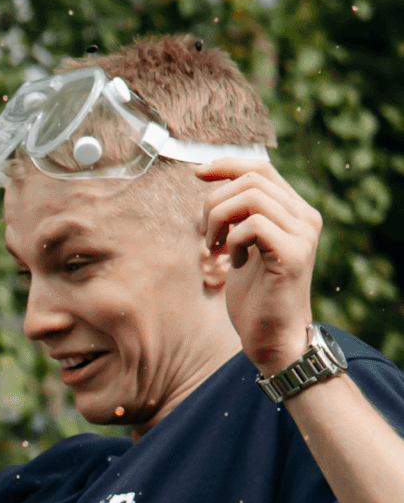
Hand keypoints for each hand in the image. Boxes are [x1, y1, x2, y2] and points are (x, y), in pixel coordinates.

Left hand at [201, 156, 321, 376]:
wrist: (272, 337)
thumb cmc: (254, 296)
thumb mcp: (243, 247)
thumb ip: (239, 217)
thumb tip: (211, 182)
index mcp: (295, 211)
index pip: (262, 169)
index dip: (227, 165)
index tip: (197, 174)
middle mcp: (305, 217)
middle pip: (253, 179)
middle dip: (215, 202)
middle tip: (207, 236)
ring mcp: (303, 234)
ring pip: (251, 198)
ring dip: (219, 221)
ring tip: (216, 249)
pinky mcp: (294, 254)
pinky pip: (253, 226)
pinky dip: (233, 241)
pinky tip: (235, 263)